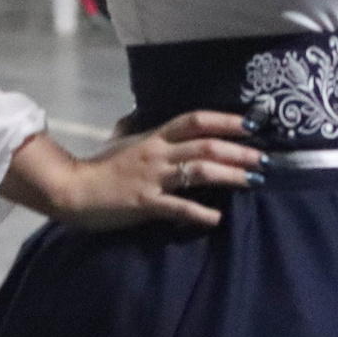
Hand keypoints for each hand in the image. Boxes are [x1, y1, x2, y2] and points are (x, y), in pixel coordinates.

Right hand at [6, 111, 267, 232]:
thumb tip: (146, 117)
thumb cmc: (100, 166)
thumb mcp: (122, 141)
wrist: (73, 190)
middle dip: (238, 151)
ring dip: (230, 176)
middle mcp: (158, 153)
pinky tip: (218, 219)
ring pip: (199, 172)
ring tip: (253, 181)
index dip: (224, 120)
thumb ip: (140, 130)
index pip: (194, 120)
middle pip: (205, 146)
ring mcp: (153, 178)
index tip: (250, 123)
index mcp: (154, 136)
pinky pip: (178, 208)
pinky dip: (200, 214)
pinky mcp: (146, 204)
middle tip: (265, 158)